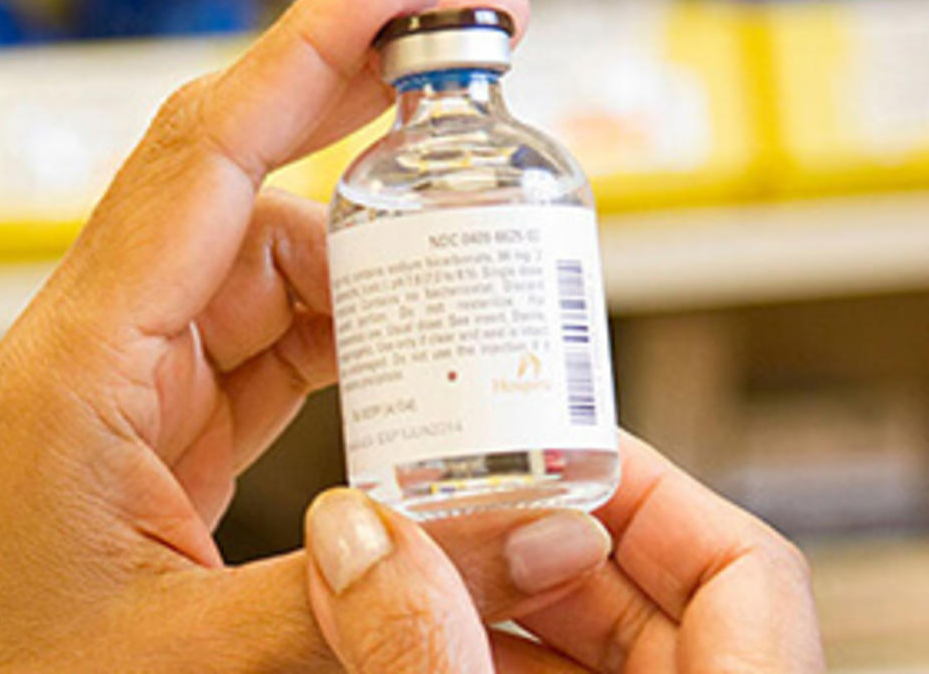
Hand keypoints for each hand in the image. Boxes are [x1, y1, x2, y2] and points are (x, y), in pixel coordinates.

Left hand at [0, 0, 607, 671]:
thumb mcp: (194, 656)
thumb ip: (363, 599)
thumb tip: (526, 538)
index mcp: (81, 366)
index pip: (210, 158)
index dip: (316, 50)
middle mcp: (96, 347)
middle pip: (239, 179)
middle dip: (354, 109)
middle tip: (466, 62)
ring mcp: (120, 386)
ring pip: (257, 267)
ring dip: (361, 261)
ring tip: (461, 280)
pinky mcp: (145, 432)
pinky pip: (254, 343)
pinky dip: (334, 336)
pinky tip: (398, 355)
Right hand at [307, 433, 824, 672]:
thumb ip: (424, 651)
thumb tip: (358, 540)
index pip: (742, 565)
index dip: (641, 485)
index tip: (539, 447)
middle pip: (650, 598)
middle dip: (529, 539)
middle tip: (440, 499)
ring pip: (588, 655)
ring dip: (487, 604)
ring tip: (402, 568)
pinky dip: (477, 659)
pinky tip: (403, 643)